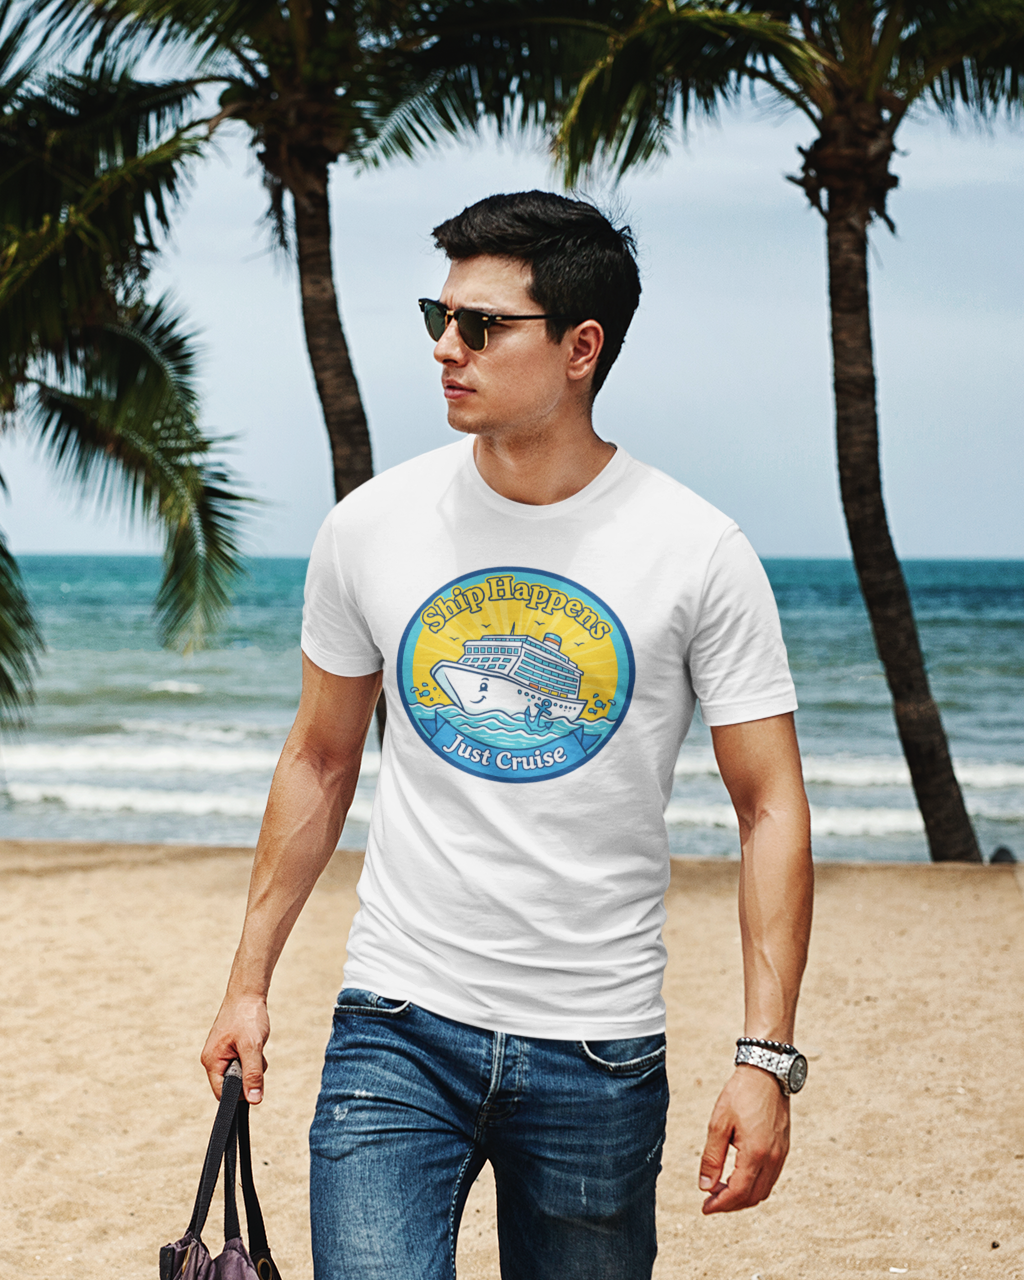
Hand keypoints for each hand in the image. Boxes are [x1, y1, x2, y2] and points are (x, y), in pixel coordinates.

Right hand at [201, 993, 270, 1103]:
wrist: (248, 993)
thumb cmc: (247, 1016)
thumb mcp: (253, 1047)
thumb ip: (253, 1074)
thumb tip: (254, 1100)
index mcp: (212, 1061)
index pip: (222, 1093)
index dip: (240, 1093)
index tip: (255, 1084)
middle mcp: (213, 1059)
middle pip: (232, 1084)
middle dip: (248, 1075)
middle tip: (256, 1056)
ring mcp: (221, 1052)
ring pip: (240, 1072)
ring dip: (253, 1065)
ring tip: (256, 1045)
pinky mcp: (230, 1047)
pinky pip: (242, 1062)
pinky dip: (252, 1056)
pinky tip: (255, 1042)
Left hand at [698, 1065, 789, 1213]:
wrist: (766, 1072)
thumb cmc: (740, 1094)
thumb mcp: (719, 1123)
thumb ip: (712, 1157)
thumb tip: (705, 1187)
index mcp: (755, 1154)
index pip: (738, 1192)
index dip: (720, 1204)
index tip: (704, 1207)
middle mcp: (772, 1158)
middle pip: (752, 1197)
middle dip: (730, 1204)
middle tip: (710, 1200)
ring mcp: (781, 1154)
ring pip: (763, 1190)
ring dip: (743, 1196)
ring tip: (721, 1189)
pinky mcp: (783, 1148)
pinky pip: (770, 1178)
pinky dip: (754, 1185)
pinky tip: (738, 1177)